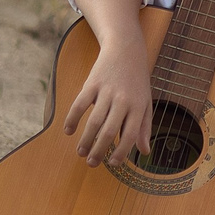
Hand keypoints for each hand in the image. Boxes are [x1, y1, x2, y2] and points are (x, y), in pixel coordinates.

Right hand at [62, 36, 154, 166]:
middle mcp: (123, 100)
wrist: (126, 50)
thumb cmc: (137, 81)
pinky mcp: (92, 83)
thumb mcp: (146, 103)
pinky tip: (68, 131)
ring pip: (94, 121)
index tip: (113, 164)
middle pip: (109, 131)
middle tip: (92, 164)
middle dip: (99, 150)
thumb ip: (144, 127)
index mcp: (138, 107)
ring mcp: (106, 91)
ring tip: (81, 153)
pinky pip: (80, 104)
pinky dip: (72, 119)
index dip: (122, 152)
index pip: (130, 135)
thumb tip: (145, 151)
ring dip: (85, 139)